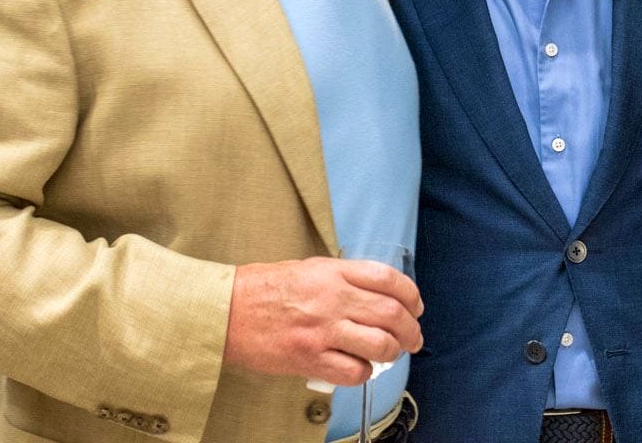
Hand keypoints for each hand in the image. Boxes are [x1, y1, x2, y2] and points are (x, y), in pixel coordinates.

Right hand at [222, 256, 423, 383]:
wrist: (225, 311)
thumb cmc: (263, 289)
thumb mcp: (308, 268)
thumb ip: (343, 278)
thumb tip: (377, 294)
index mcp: (333, 272)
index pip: (388, 279)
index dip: (410, 295)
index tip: (415, 306)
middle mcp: (332, 299)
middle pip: (391, 314)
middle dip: (411, 329)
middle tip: (413, 337)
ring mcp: (322, 330)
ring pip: (380, 344)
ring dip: (393, 352)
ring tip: (391, 354)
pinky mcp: (309, 359)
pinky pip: (354, 371)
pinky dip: (364, 373)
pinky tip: (360, 368)